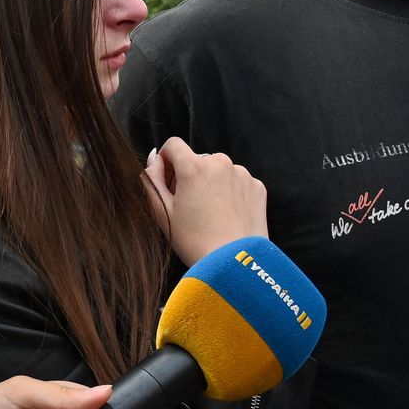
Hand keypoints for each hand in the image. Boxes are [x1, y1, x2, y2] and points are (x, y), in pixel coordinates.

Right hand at [145, 137, 268, 264]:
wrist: (234, 264)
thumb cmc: (194, 242)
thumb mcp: (162, 212)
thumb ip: (151, 180)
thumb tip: (154, 158)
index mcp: (194, 167)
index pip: (172, 145)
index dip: (166, 162)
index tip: (168, 183)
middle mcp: (220, 163)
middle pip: (197, 159)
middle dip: (190, 175)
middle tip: (189, 206)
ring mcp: (241, 174)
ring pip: (218, 170)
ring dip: (211, 183)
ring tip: (210, 214)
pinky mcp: (257, 186)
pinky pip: (237, 181)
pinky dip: (230, 193)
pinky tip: (227, 216)